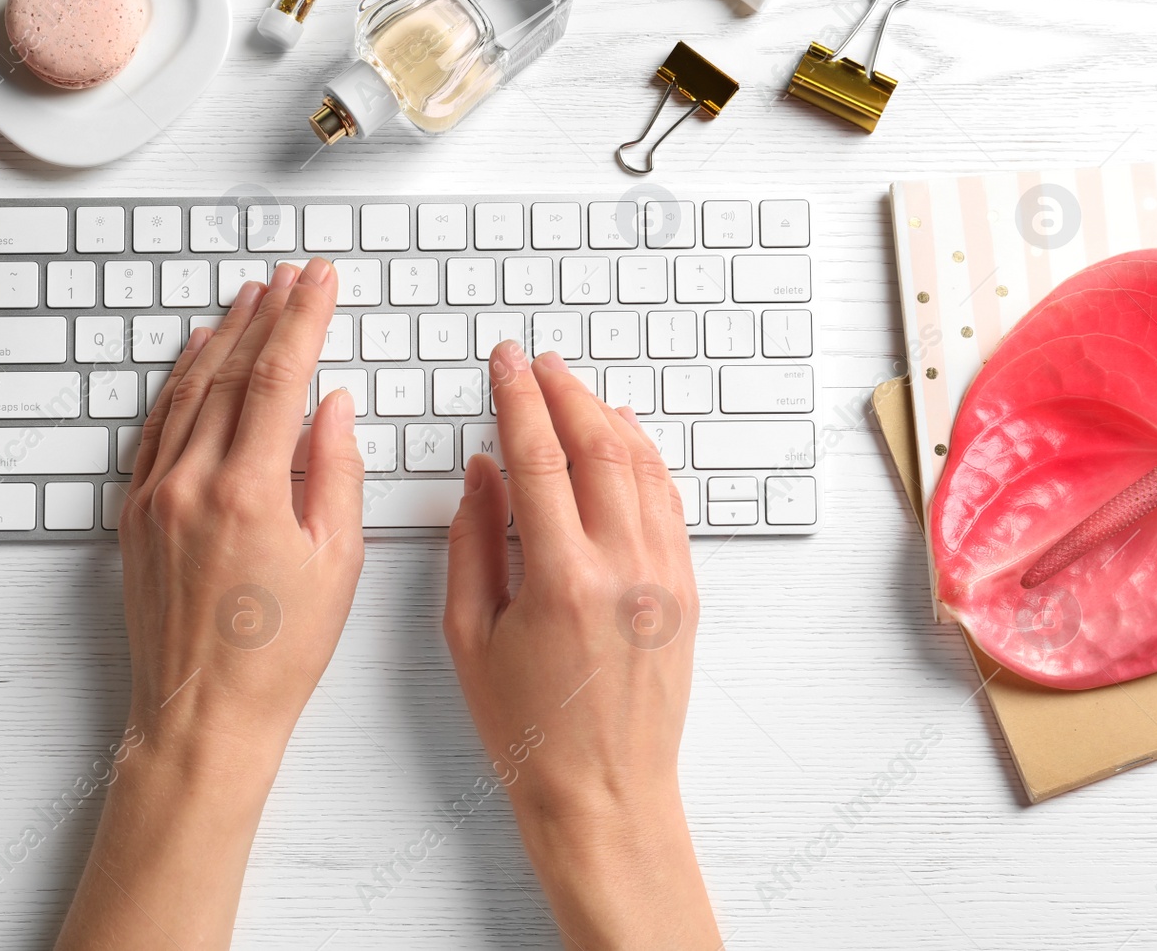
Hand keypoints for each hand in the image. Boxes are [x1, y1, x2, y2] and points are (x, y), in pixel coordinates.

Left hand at [119, 257, 363, 760]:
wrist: (203, 716)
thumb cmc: (278, 655)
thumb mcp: (336, 564)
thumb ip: (336, 473)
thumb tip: (333, 408)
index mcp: (250, 493)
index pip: (279, 378)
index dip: (303, 320)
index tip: (321, 281)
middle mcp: (193, 483)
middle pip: (231, 373)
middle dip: (266, 315)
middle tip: (291, 275)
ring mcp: (156, 496)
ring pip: (188, 392)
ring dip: (221, 337)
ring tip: (250, 297)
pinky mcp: (134, 515)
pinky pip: (156, 428)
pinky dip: (178, 384)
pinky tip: (196, 356)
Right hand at [445, 341, 719, 950]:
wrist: (602, 793)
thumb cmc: (527, 730)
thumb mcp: (470, 637)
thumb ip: (471, 543)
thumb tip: (482, 471)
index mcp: (562, 582)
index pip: (538, 459)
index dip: (517, 400)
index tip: (504, 363)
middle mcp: (623, 570)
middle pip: (598, 447)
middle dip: (564, 392)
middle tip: (537, 362)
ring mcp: (664, 579)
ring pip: (642, 466)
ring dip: (606, 416)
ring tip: (574, 389)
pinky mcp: (686, 592)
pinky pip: (669, 502)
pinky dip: (645, 459)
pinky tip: (622, 439)